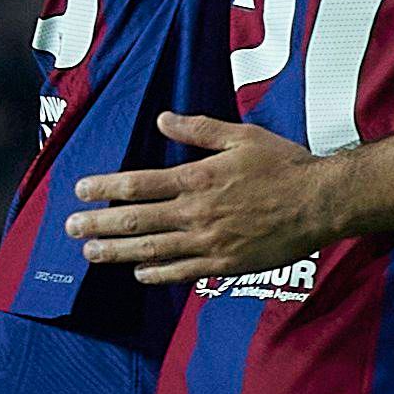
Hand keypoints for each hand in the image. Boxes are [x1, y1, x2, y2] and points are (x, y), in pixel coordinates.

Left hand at [65, 115, 342, 284]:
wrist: (323, 203)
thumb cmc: (285, 164)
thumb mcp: (242, 136)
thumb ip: (199, 130)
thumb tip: (164, 119)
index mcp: (198, 178)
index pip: (138, 184)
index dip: (104, 188)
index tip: (80, 191)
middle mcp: (197, 213)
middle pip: (136, 221)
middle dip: (98, 225)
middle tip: (70, 228)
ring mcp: (211, 241)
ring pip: (152, 250)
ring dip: (117, 252)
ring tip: (90, 254)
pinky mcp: (226, 263)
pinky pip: (183, 272)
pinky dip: (157, 274)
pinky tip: (138, 272)